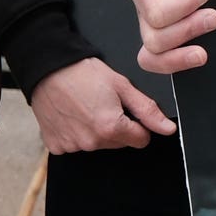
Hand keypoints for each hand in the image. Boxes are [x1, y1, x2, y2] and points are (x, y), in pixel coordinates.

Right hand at [27, 58, 175, 153]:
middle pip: (119, 142)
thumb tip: (167, 129)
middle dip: (117, 126)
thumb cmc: (83, 73)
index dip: (139, 124)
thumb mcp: (122, 85)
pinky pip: (75, 144)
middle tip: (104, 103)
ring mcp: (72, 146)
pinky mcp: (56, 146)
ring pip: (97, 144)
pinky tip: (72, 114)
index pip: (141, 140)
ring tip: (86, 106)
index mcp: (111, 128)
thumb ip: (147, 110)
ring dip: (96, 130)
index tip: (128, 110)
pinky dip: (76, 132)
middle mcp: (91, 142)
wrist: (48, 69)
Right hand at [95, 0, 215, 76]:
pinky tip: (200, 56)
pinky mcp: (176, 46)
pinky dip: (180, 64)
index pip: (154, 12)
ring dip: (183, 52)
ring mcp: (162, 32)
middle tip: (213, 16)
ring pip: (156, 55)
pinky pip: (164, 66)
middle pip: (155, 38)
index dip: (180, 6)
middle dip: (187, 28)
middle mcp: (148, 14)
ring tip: (209, 37)